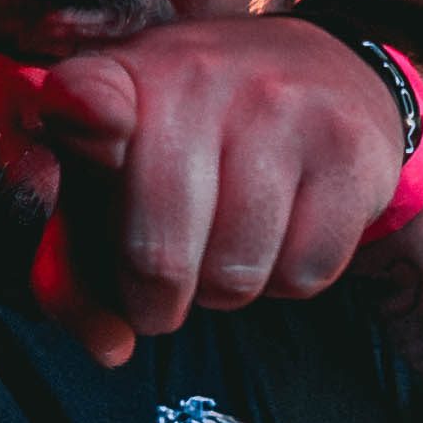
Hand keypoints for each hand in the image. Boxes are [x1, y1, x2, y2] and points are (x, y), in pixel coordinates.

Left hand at [12, 17, 416, 365]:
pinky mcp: (347, 146)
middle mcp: (199, 75)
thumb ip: (75, 264)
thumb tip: (110, 348)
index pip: (87, 97)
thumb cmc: (191, 150)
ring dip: (226, 289)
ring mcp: (281, 105)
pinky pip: (304, 273)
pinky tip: (282, 232)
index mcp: (121, 76)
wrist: (324, 76)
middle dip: (154, 302)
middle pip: (158, 253)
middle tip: (160, 295)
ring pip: (235, 276)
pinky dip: (287, 278)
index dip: (89, 124)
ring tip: (227, 245)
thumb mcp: (115, 182)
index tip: (102, 134)